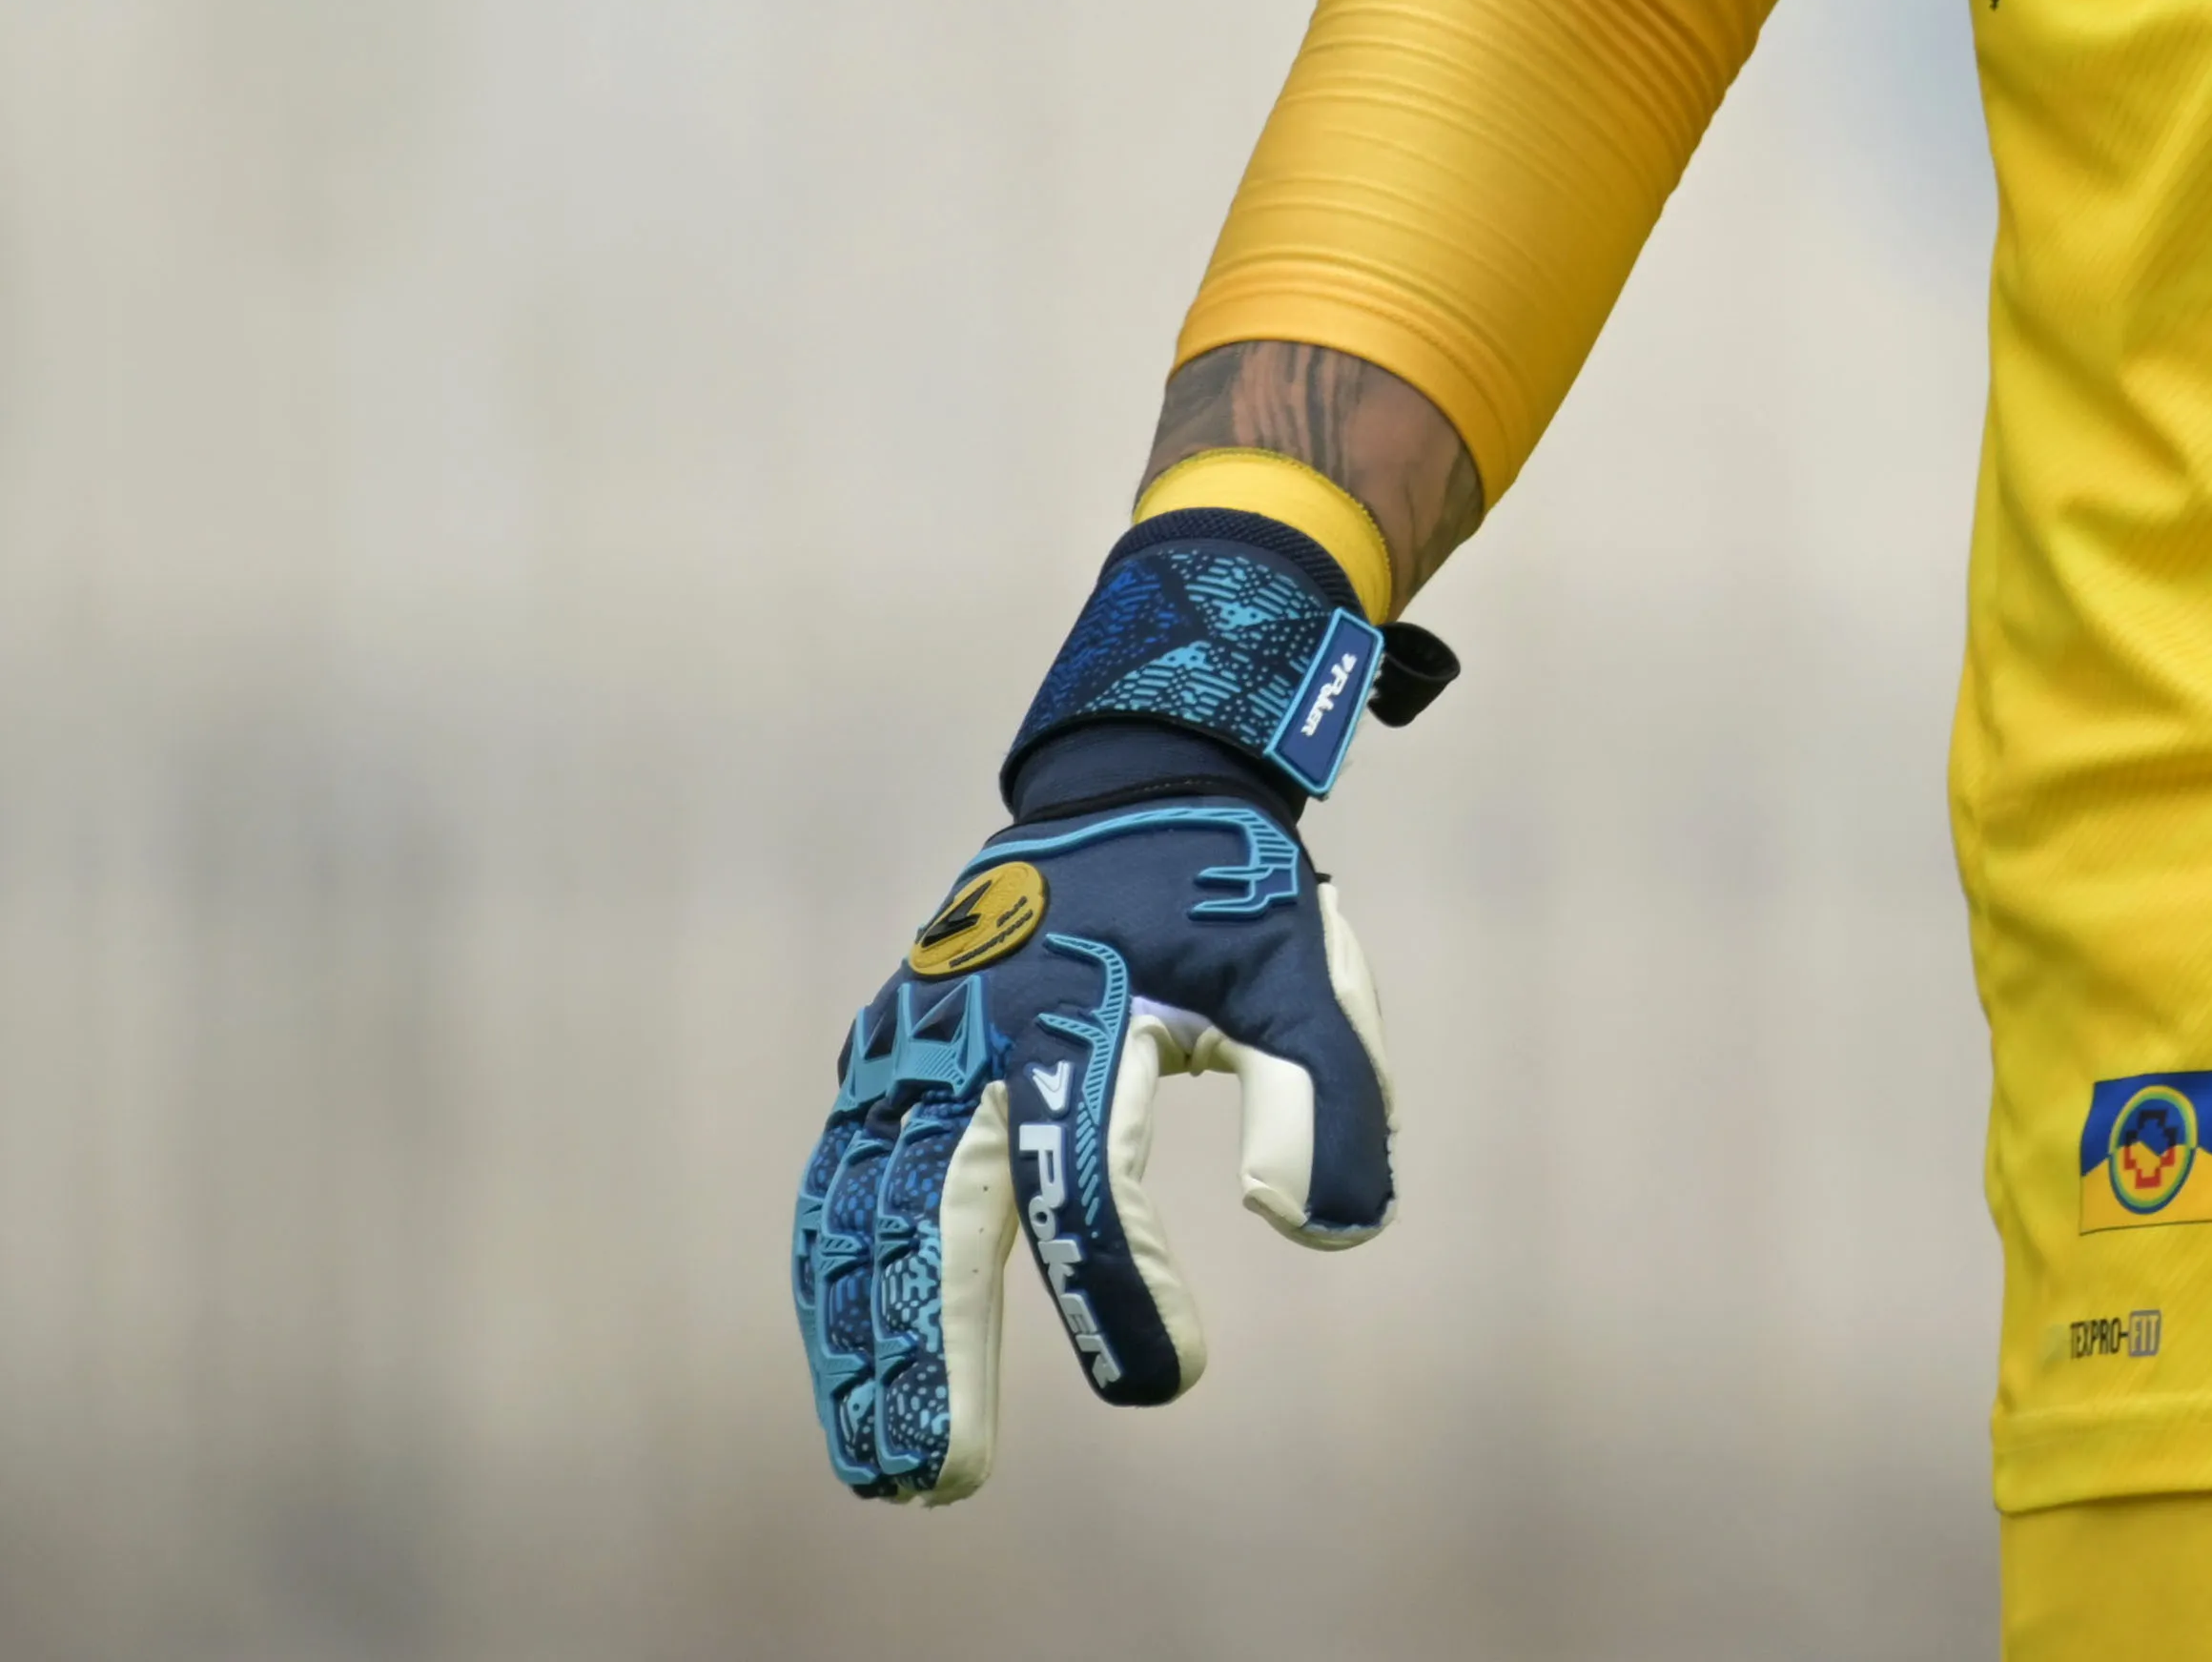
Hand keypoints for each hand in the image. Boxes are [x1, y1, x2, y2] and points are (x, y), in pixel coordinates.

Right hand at [796, 510, 1435, 1503]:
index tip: (1168, 1380)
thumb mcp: (1308, 968)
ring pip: (861, 1214)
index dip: (1120, 1284)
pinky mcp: (875, 1061)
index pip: (1085, 1170)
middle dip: (938, 1352)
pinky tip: (851, 1371)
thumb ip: (1325, 1095)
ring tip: (884, 1468)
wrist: (1129, 780)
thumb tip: (1326, 1231)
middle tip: (948, 1479)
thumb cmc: (1228, 895)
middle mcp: (972, 1028)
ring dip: (864, 1343)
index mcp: (1080, 999)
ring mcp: (907, 1046)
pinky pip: (838, 1185)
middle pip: (938, 1209)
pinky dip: (837, 1281)